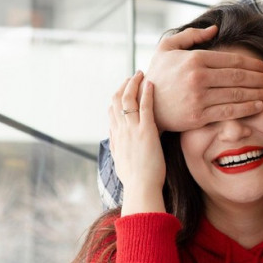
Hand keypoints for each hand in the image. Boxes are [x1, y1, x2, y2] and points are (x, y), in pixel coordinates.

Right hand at [108, 71, 165, 214]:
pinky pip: (145, 106)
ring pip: (128, 98)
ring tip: (141, 74)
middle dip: (124, 85)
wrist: (141, 188)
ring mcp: (132, 130)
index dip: (117, 97)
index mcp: (116, 137)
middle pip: (117, 100)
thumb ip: (117, 146)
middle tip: (133, 77)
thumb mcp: (120, 161)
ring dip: (134, 83)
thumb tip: (113, 135)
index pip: (111, 110)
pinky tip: (151, 83)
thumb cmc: (135, 180)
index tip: (124, 89)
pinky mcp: (146, 131)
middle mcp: (121, 130)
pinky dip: (147, 92)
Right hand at [145, 25, 262, 131]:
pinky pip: (229, 111)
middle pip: (239, 77)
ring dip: (259, 93)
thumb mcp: (166, 48)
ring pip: (237, 94)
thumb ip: (191, 35)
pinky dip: (247, 108)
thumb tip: (214, 29)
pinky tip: (259, 106)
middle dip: (261, 79)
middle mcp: (198, 77)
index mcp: (195, 59)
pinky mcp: (199, 115)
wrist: (145, 107)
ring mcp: (199, 97)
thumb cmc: (157, 76)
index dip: (254, 64)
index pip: (232, 60)